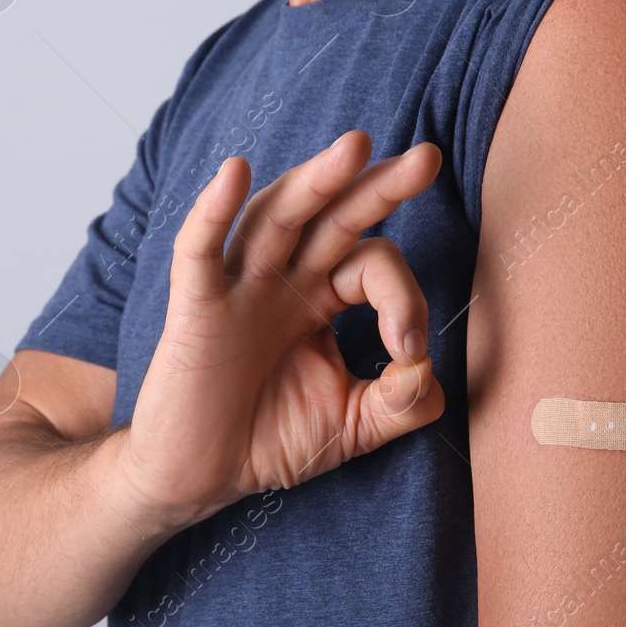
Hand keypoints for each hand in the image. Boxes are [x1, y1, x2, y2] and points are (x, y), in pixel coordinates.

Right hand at [119, 131, 445, 526]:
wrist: (201, 479)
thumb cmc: (270, 440)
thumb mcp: (353, 426)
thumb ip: (400, 403)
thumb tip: (430, 374)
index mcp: (322, 295)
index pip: (372, 265)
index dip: (402, 298)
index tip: (408, 352)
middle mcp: (283, 279)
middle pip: (334, 217)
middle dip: (379, 188)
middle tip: (427, 160)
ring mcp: (238, 287)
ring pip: (277, 218)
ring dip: (315, 181)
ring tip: (355, 147)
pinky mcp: (195, 308)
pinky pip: (200, 250)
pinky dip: (213, 210)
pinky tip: (234, 173)